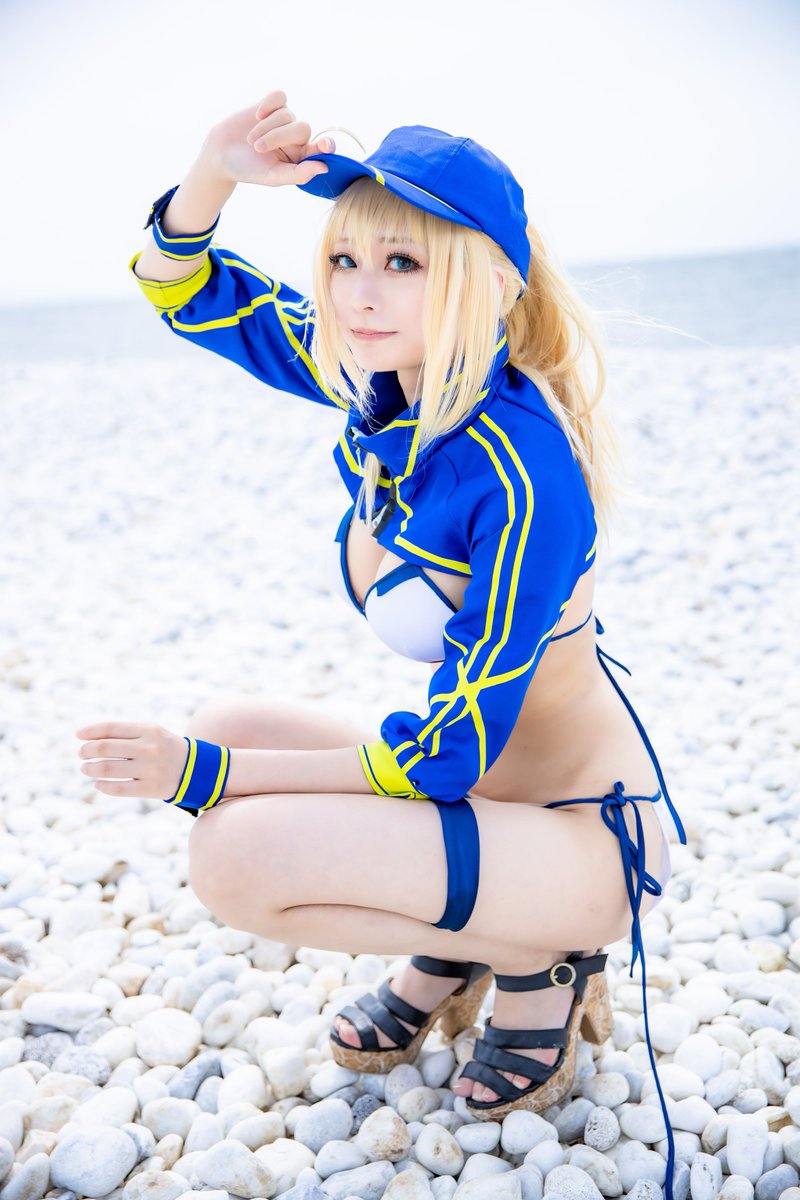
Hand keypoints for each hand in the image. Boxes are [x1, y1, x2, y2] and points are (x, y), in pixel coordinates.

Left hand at [75, 722, 188, 799]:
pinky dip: (104, 786)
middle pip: (106, 748)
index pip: (111, 728)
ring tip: (85, 768)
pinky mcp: (151, 788)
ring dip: (91, 769)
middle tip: (81, 754)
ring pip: (108, 769)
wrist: (195, 769)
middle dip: (87, 751)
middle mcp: (149, 748)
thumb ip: (124, 732)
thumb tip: (89, 736)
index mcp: (149, 730)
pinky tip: (98, 784)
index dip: (91, 731)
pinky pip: (119, 788)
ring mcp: (150, 769)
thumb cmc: (164, 747)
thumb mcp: (151, 732)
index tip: (78, 736)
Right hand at [203, 88, 334, 187]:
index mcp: (302, 157)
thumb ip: (298, 174)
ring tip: (251, 141)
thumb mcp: (272, 176)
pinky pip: (280, 97)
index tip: (325, 146)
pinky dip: (269, 104)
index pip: (322, 148)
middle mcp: (296, 137)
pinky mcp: (271, 105)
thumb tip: (324, 168)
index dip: (326, 145)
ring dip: (266, 128)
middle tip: (258, 148)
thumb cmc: (249, 170)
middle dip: (279, 137)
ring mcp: (284, 119)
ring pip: (287, 114)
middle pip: (302, 128)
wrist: (221, 154)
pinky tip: (257, 115)